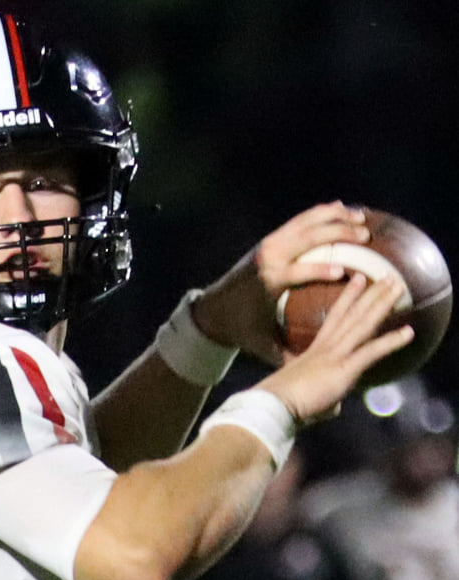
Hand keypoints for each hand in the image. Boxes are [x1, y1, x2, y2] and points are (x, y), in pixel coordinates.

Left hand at [191, 201, 370, 363]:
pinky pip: (301, 220)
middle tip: (365, 237)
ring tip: (361, 218)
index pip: (299, 271)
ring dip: (335, 217)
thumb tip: (310, 371)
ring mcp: (271, 243)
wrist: (214, 308)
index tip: (345, 271)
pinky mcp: (271, 238)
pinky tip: (343, 208)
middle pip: (309, 238)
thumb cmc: (241, 329)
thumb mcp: (261, 344)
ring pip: (307, 222)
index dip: (321, 269)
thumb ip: (284, 355)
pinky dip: (322, 213)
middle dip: (339, 234)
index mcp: (270, 281)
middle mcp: (271, 256)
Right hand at [262, 270, 411, 424]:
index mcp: (315, 352)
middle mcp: (327, 348)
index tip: (358, 280)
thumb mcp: (305, 397)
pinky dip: (391, 342)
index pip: (335, 319)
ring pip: (363, 324)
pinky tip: (409, 332)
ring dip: (383, 304)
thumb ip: (325, 399)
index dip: (348, 299)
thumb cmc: (281, 405)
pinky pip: (372, 351)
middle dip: (371, 293)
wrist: (272, 406)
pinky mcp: (344, 369)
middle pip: (353, 314)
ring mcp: (336, 356)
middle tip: (388, 275)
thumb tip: (334, 408)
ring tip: (399, 286)